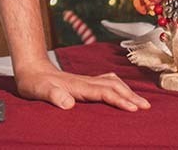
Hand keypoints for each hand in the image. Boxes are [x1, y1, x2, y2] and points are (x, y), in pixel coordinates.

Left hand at [15, 61, 150, 111]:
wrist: (31, 69)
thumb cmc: (33, 82)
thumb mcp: (38, 90)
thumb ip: (52, 95)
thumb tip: (68, 104)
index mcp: (78, 85)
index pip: (103, 92)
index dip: (119, 100)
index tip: (134, 108)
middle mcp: (85, 81)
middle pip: (114, 85)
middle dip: (131, 96)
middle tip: (146, 107)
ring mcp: (86, 80)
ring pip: (113, 82)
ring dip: (128, 91)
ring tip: (141, 102)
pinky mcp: (85, 82)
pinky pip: (107, 82)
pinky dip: (120, 87)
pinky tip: (123, 92)